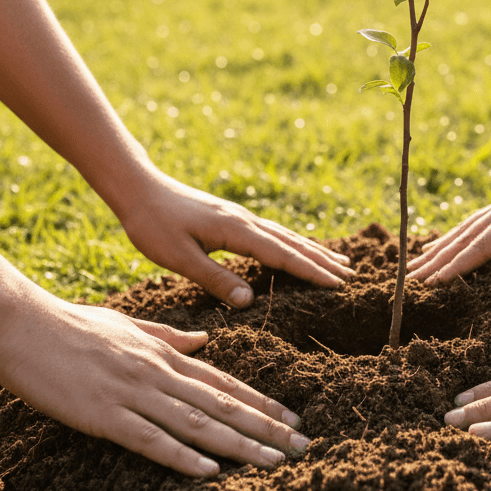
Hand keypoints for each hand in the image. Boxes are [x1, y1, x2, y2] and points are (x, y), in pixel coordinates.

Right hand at [0, 295, 308, 476]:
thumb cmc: (72, 325)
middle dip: (266, 427)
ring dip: (240, 444)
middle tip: (302, 447)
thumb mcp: (128, 326)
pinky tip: (210, 471)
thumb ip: (169, 335)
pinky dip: (182, 456)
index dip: (262, 402)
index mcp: (164, 353)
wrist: (22, 323)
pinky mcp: (104, 415)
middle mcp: (158, 372)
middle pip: (222, 404)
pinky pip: (150, 439)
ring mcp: (132, 393)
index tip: (292, 418)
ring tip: (274, 461)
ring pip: (197, 423)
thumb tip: (206, 340)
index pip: (224, 382)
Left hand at [118, 169, 353, 307]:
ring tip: (339, 261)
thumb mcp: (179, 258)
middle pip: (293, 242)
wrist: (138, 188)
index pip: (283, 255)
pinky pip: (273, 232)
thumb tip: (250, 302)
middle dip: (322, 260)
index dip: (311, 271)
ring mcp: (240, 217)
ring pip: (285, 236)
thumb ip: (215, 279)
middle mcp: (245, 221)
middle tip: (353, 275)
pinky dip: (293, 242)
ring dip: (313, 250)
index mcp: (236, 231)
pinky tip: (297, 248)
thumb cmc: (153, 225)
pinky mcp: (232, 218)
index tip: (339, 284)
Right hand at [408, 139, 490, 286]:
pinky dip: (458, 233)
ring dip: (441, 246)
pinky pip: (478, 219)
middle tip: (409, 278)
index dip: (456, 268)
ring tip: (417, 262)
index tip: (431, 284)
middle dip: (437, 259)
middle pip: (465, 236)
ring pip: (467, 226)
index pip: (482, 247)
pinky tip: (450, 241)